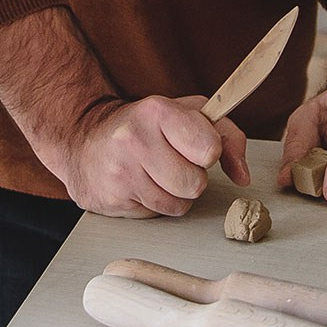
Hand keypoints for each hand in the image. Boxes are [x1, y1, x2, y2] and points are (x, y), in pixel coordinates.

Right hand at [54, 95, 247, 218]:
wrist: (83, 141)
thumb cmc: (143, 126)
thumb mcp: (187, 114)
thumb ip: (226, 135)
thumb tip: (243, 174)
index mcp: (158, 111)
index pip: (209, 149)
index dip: (209, 152)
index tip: (197, 147)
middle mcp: (135, 139)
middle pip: (195, 184)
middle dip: (191, 177)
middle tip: (174, 162)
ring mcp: (120, 172)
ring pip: (177, 204)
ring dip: (175, 194)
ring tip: (157, 173)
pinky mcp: (112, 199)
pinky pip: (156, 214)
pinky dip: (155, 204)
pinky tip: (141, 185)